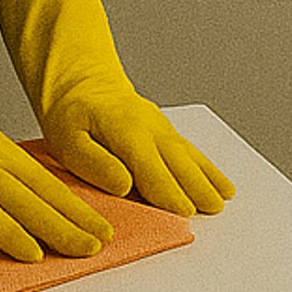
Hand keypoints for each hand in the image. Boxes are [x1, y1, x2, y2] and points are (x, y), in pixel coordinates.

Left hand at [0, 0, 234, 218]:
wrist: (81, 81)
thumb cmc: (70, 114)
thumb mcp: (67, 140)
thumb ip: (94, 163)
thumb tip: (123, 184)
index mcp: (126, 131)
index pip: (151, 167)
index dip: (168, 191)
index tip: (185, 211)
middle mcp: (150, 128)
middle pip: (177, 162)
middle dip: (197, 187)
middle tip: (214, 209)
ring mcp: (161, 128)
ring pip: (188, 155)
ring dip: (207, 177)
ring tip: (224, 197)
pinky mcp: (164, 132)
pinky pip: (189, 150)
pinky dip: (206, 167)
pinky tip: (220, 182)